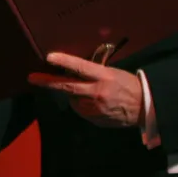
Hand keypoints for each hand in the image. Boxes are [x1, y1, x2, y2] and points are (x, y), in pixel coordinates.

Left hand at [28, 52, 143, 127]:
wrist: (145, 108)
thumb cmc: (128, 85)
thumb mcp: (113, 72)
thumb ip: (94, 72)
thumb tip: (73, 68)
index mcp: (104, 77)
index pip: (81, 67)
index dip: (64, 62)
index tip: (49, 57)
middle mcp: (97, 93)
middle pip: (67, 87)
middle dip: (47, 82)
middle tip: (32, 78)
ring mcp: (95, 109)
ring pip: (73, 100)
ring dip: (74, 94)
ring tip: (90, 92)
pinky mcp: (95, 120)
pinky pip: (81, 110)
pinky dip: (82, 105)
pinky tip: (96, 103)